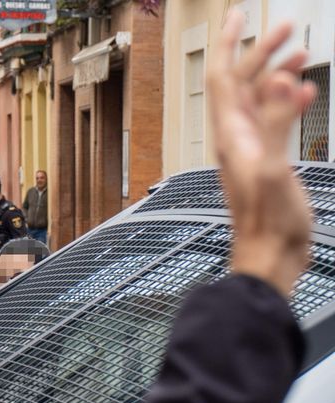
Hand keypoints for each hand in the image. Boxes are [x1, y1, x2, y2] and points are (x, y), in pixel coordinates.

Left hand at [208, 12, 316, 297]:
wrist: (269, 253)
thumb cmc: (266, 221)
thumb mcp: (272, 167)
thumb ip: (274, 123)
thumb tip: (276, 81)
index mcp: (229, 134)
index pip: (224, 77)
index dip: (229, 44)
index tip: (237, 16)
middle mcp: (235, 135)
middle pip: (243, 82)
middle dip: (260, 51)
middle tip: (286, 28)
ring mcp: (250, 146)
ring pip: (259, 97)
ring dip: (276, 72)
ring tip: (299, 52)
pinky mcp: (266, 158)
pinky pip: (273, 117)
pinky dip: (286, 99)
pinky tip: (302, 91)